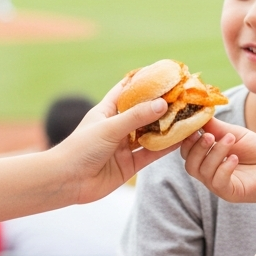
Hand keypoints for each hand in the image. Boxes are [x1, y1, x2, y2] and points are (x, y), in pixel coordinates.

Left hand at [52, 80, 178, 203]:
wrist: (67, 182)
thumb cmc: (81, 148)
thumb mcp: (109, 127)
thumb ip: (136, 117)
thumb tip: (163, 104)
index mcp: (107, 111)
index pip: (127, 90)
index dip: (144, 82)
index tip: (164, 74)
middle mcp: (117, 127)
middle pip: (144, 113)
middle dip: (162, 106)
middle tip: (184, 98)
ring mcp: (124, 146)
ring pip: (151, 133)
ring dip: (168, 127)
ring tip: (188, 117)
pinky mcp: (129, 164)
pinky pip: (151, 153)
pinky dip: (165, 147)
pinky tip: (181, 139)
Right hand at [181, 118, 255, 203]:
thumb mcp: (234, 134)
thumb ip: (216, 127)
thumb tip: (198, 113)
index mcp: (207, 159)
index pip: (186, 151)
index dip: (187, 140)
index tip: (195, 126)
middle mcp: (209, 173)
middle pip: (189, 164)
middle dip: (197, 148)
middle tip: (210, 136)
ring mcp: (218, 185)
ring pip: (203, 171)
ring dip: (214, 153)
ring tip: (230, 140)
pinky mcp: (231, 193)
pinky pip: (218, 182)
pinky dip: (224, 168)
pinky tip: (235, 158)